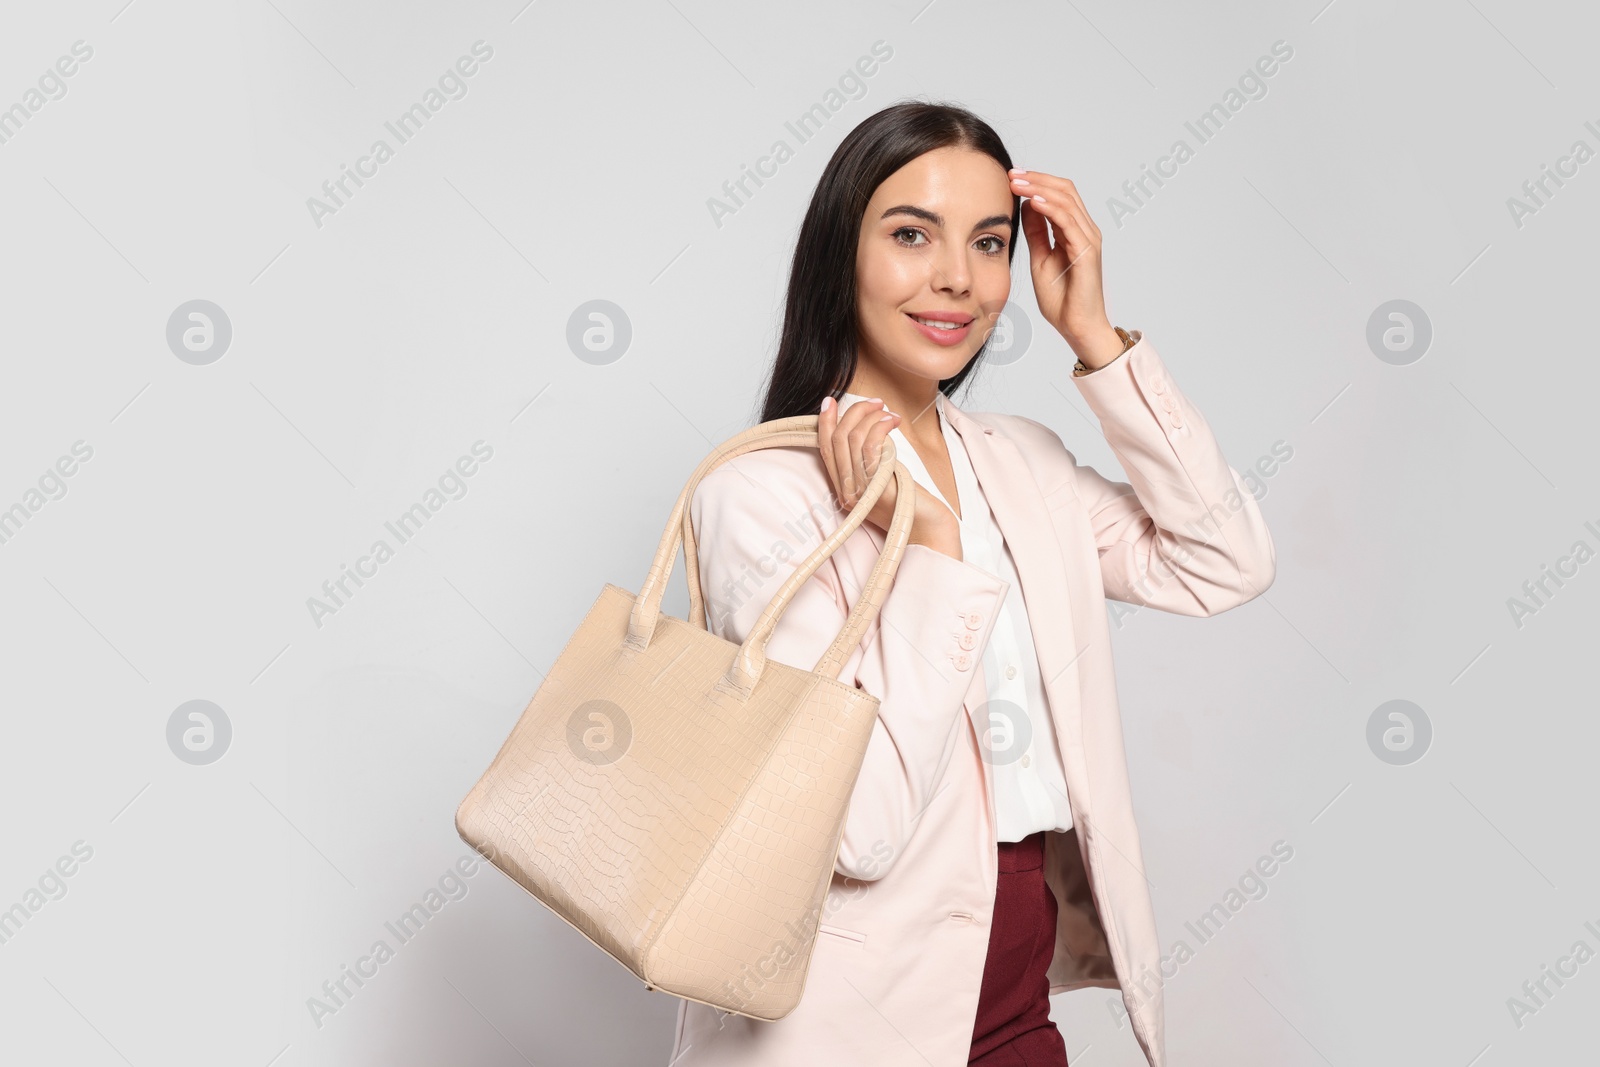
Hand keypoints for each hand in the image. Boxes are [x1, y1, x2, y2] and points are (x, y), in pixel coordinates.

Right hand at [817, 396, 960, 554]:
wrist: (931, 533)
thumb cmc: (913, 506)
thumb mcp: (883, 483)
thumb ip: (870, 463)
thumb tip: (868, 429)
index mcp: (844, 490)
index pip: (824, 449)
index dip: (824, 422)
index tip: (831, 401)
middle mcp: (848, 492)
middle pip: (837, 440)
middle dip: (855, 413)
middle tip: (877, 403)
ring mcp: (862, 491)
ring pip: (853, 439)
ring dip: (871, 417)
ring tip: (889, 413)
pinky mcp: (879, 488)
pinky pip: (871, 448)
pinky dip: (879, 428)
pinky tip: (893, 422)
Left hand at [1009, 168, 1125, 370]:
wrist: (1077, 327)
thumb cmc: (1062, 299)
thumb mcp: (1041, 259)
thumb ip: (1037, 233)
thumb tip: (1027, 205)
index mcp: (1074, 231)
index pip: (1059, 195)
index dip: (1037, 182)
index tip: (1012, 177)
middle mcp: (1085, 231)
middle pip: (1065, 190)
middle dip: (1037, 178)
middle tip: (1011, 173)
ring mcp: (1088, 240)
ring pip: (1067, 200)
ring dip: (1040, 188)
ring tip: (1017, 183)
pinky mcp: (1087, 252)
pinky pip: (1069, 222)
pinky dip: (1050, 208)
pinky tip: (1033, 201)